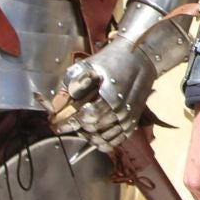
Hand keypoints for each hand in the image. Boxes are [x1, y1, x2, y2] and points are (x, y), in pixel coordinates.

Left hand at [50, 37, 157, 152]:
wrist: (142, 57)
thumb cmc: (115, 59)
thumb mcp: (89, 65)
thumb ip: (72, 84)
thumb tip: (57, 105)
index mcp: (111, 97)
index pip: (86, 117)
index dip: (69, 122)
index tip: (57, 124)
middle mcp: (122, 111)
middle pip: (93, 128)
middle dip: (77, 126)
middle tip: (67, 121)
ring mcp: (128, 118)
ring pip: (104, 138)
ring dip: (89, 135)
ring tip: (80, 126)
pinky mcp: (133, 121)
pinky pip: (117, 141)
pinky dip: (104, 142)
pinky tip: (95, 136)